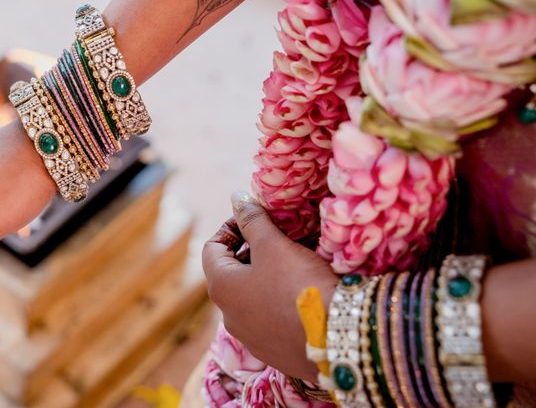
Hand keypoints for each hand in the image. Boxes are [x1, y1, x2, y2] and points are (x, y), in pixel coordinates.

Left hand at [203, 191, 336, 380]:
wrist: (338, 340)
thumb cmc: (298, 286)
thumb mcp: (273, 245)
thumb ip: (252, 220)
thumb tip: (237, 198)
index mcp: (221, 288)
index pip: (212, 249)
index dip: (231, 228)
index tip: (255, 220)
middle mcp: (228, 317)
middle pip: (231, 274)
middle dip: (251, 252)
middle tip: (278, 240)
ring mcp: (251, 338)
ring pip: (251, 298)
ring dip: (266, 278)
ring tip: (293, 264)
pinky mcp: (275, 352)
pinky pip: (270, 320)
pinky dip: (279, 302)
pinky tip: (302, 294)